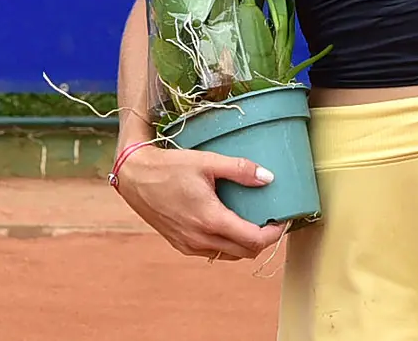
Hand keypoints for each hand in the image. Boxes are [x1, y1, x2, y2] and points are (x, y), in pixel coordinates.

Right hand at [113, 144, 284, 260]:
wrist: (135, 178)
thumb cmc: (170, 167)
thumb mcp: (207, 162)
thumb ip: (240, 170)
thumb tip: (269, 178)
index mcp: (210, 220)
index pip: (254, 241)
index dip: (274, 234)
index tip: (282, 220)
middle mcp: (200, 239)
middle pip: (245, 252)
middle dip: (263, 239)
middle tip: (271, 219)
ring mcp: (189, 245)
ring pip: (229, 255)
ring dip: (245, 243)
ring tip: (251, 221)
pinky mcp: (181, 245)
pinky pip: (213, 252)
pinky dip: (227, 243)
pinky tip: (228, 223)